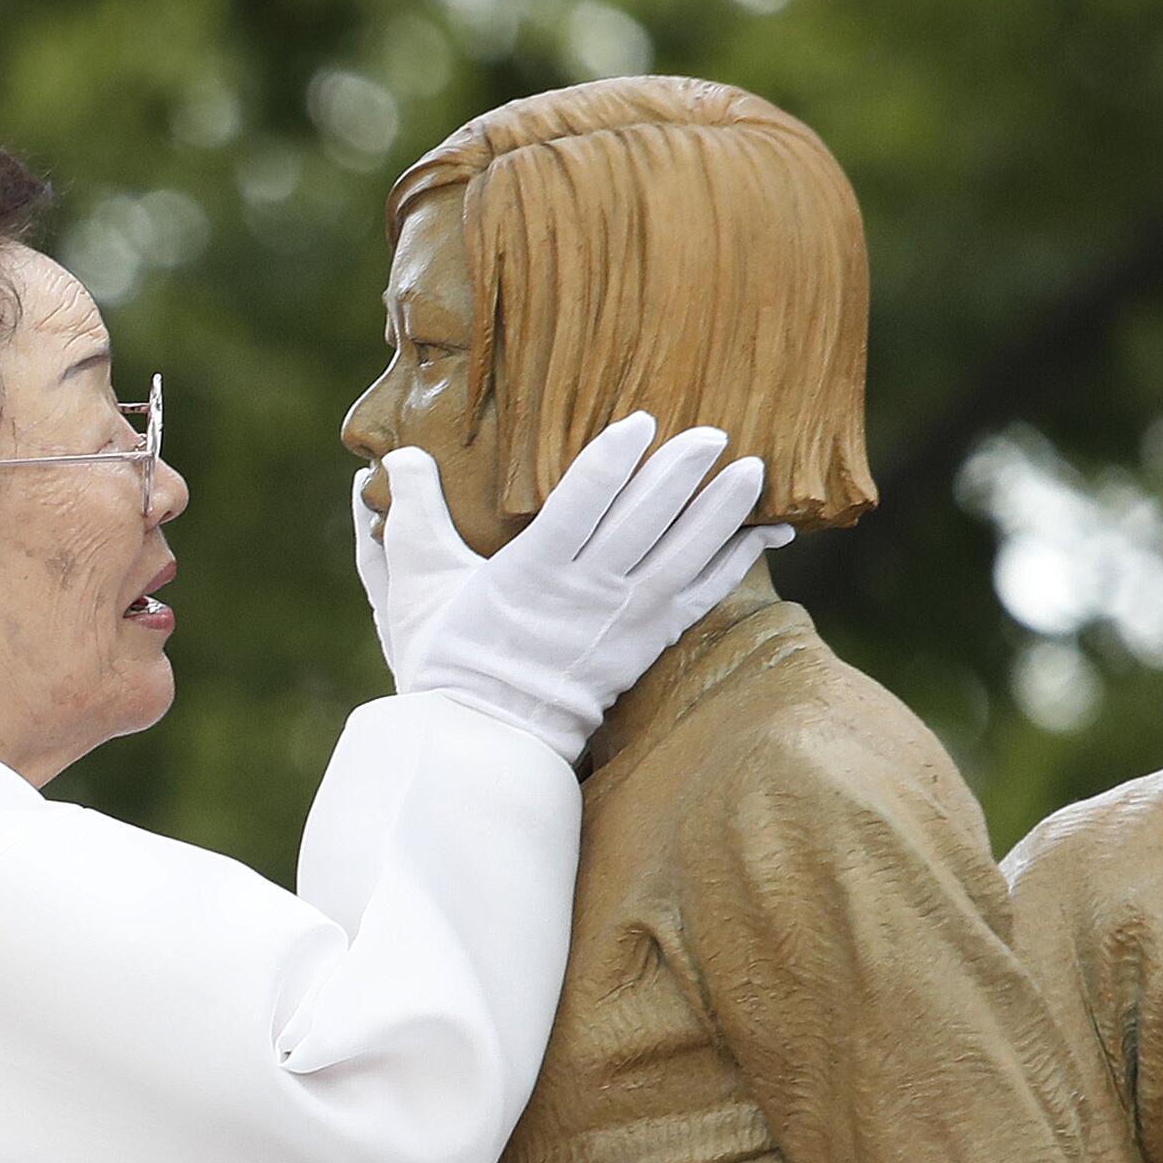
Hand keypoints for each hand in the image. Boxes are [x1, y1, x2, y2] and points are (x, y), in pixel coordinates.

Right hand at [354, 412, 792, 760]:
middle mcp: (586, 595)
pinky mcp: (645, 642)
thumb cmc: (444, 658)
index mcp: (529, 575)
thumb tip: (396, 456)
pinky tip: (765, 533)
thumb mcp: (415, 584)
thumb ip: (411, 515)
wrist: (483, 738)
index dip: (612, 463)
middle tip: (711, 432)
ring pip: (682, 557)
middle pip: (643, 525)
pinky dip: (734, 562)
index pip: (579, 508)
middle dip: (679, 476)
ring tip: (752, 469)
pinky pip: (700, 596)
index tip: (639, 424)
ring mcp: (623, 622)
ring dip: (719, 513)